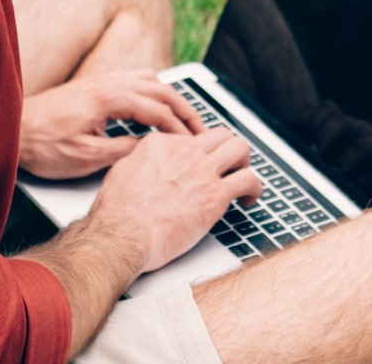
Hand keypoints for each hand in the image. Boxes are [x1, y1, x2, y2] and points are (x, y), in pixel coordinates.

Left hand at [18, 69, 206, 179]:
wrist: (15, 130)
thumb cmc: (44, 145)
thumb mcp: (86, 157)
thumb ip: (123, 150)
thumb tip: (151, 149)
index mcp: (108, 98)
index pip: (157, 110)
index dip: (179, 128)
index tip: (192, 145)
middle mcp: (108, 82)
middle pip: (161, 89)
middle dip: (185, 109)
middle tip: (201, 129)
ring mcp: (102, 80)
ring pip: (150, 79)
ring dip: (171, 96)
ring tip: (185, 116)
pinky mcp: (96, 84)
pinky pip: (136, 78)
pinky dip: (154, 89)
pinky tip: (156, 103)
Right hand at [89, 127, 261, 273]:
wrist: (123, 236)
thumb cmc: (117, 214)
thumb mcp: (121, 171)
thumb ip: (140, 160)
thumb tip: (147, 162)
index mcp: (160, 144)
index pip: (192, 138)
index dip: (199, 154)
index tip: (200, 167)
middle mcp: (185, 151)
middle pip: (220, 135)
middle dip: (226, 149)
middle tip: (227, 166)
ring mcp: (202, 171)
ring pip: (239, 148)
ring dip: (243, 162)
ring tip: (240, 178)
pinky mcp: (216, 195)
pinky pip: (249, 179)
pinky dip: (254, 188)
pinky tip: (248, 199)